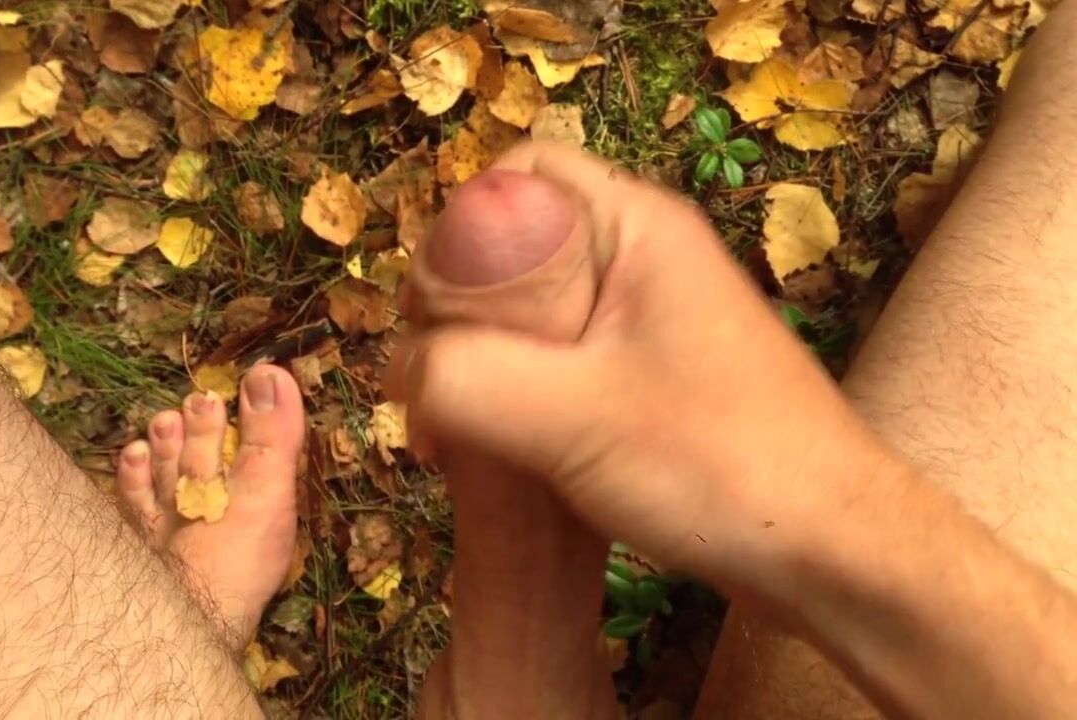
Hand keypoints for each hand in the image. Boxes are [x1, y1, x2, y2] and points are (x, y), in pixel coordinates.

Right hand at [387, 143, 909, 602]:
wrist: (832, 552)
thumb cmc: (719, 467)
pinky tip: (501, 452)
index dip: (456, 230)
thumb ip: (465, 379)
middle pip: (514, 244)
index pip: (518, 173)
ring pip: (531, 310)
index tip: (429, 313)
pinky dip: (518, 394)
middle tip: (434, 388)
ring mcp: (648, 317)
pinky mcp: (648, 375)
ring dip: (483, 362)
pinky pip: (558, 359)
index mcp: (636, 226)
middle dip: (458, 310)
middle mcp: (643, 255)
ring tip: (457, 432)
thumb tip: (397, 368)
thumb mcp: (571, 418)